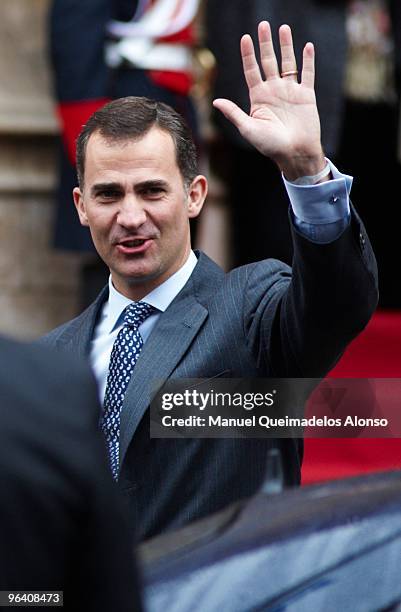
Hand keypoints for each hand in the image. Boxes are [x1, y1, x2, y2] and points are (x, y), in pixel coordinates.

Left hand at [213, 22, 325, 180]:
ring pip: (288, 63)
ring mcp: (290, 92)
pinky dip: (308, 61)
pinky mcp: (306, 95)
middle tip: (263, 25)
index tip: (245, 38)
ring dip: (286, 46)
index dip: (248, 55)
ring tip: (284, 28)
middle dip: (266, 44)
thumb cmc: (270, 145)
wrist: (294, 153)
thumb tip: (215, 101)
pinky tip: (307, 46)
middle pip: (269, 62)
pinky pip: (307, 74)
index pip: (252, 70)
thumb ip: (234, 113)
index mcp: (259, 98)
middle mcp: (274, 91)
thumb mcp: (248, 129)